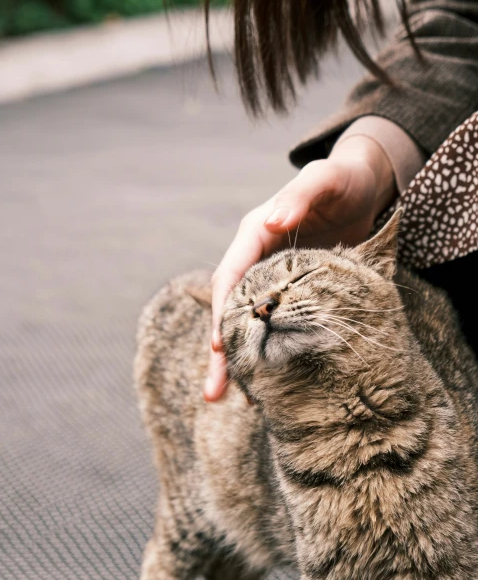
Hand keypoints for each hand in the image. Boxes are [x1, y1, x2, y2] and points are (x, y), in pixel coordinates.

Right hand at [203, 136, 396, 400]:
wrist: (365, 188)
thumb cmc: (342, 180)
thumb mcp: (323, 179)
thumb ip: (299, 196)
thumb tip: (272, 220)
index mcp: (255, 233)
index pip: (230, 274)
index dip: (222, 310)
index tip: (219, 344)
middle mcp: (256, 258)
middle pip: (230, 308)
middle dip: (221, 350)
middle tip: (214, 393)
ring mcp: (273, 279)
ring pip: (248, 323)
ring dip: (237, 361)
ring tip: (225, 400)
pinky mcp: (292, 293)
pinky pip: (273, 326)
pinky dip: (267, 354)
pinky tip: (265, 385)